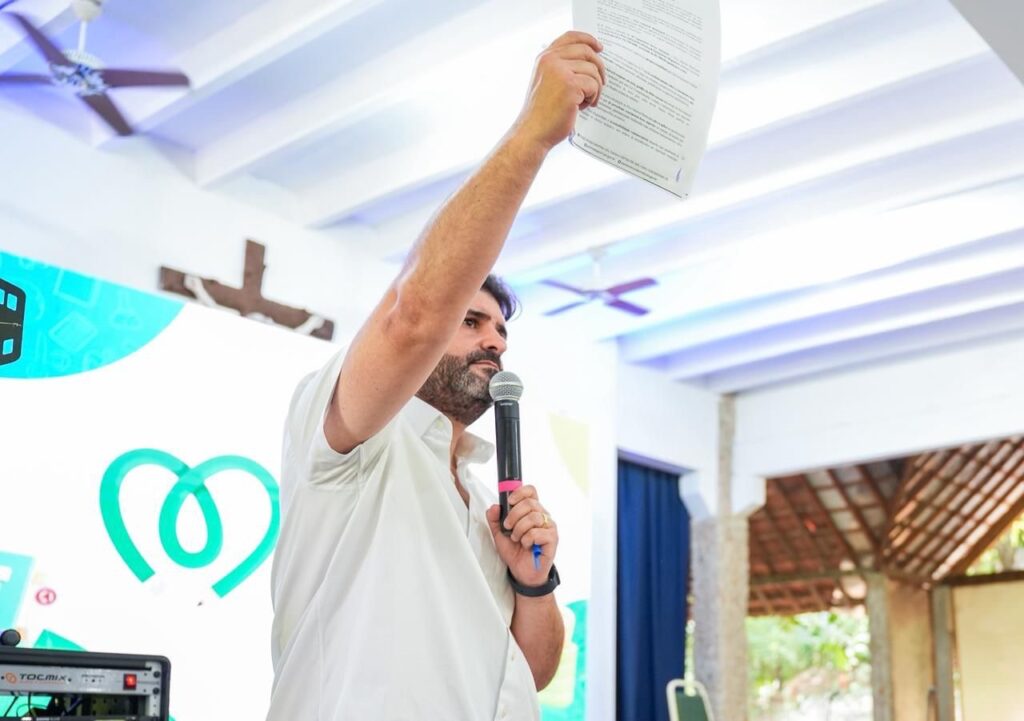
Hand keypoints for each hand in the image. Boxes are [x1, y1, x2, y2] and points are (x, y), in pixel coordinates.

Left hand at [486, 485, 558, 588]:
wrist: (522, 572)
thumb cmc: (515, 552)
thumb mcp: (499, 534)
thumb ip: (494, 519)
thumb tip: (495, 507)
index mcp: (531, 511)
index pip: (531, 491)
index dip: (520, 492)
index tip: (509, 501)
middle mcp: (542, 516)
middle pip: (530, 503)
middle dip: (514, 515)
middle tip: (508, 527)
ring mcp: (549, 527)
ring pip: (533, 517)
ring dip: (519, 529)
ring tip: (517, 539)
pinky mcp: (552, 539)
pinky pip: (538, 532)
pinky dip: (527, 539)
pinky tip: (527, 545)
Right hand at [510, 31, 606, 151]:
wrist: (533, 132)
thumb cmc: (541, 113)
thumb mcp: (546, 82)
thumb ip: (560, 68)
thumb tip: (588, 62)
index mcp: (544, 58)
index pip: (570, 37)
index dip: (588, 39)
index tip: (599, 47)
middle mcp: (551, 60)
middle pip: (586, 51)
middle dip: (599, 67)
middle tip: (602, 82)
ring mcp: (560, 71)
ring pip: (592, 70)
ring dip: (595, 88)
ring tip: (586, 101)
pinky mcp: (570, 85)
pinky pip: (593, 85)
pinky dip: (592, 97)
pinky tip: (583, 106)